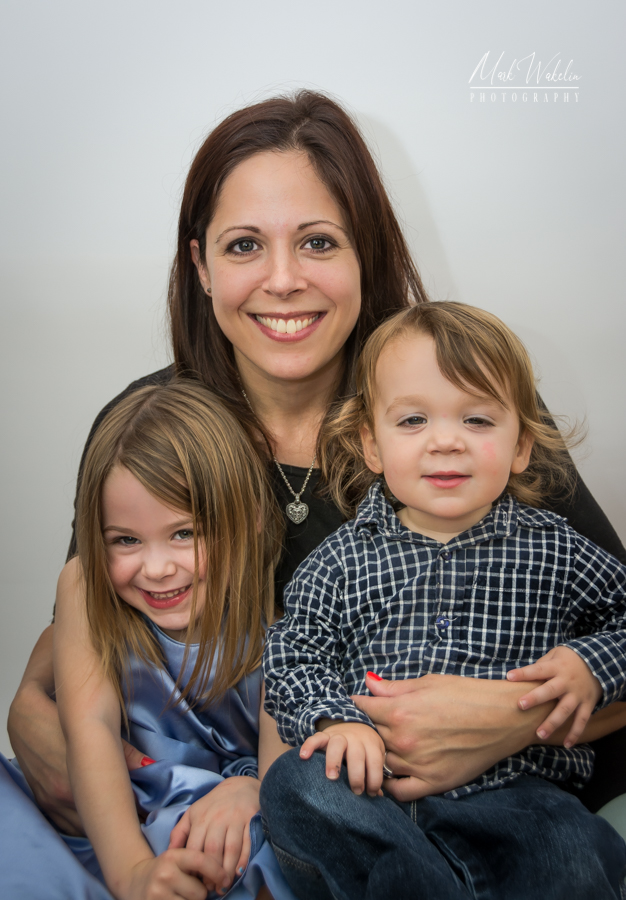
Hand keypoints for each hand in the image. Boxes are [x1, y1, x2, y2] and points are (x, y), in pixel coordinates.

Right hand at [122, 849, 226, 899]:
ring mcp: (158, 893)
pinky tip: (176, 899)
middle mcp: (165, 874)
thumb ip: (197, 862)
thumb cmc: (166, 870)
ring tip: (182, 895)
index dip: (218, 872)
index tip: (226, 880)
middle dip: (201, 893)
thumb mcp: (177, 858)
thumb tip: (224, 878)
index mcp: (173, 856)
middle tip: (192, 889)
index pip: (202, 862)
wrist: (136, 881)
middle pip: (200, 891)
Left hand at [169, 776, 260, 889]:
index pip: (194, 847)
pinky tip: (239, 872)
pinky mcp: (251, 819)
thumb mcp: (193, 813)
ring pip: (231, 848)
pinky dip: (244, 859)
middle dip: (211, 872)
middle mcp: (218, 818)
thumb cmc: (214, 804)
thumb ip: (179, 832)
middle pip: (213, 849)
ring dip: (227, 870)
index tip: (195, 881)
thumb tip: (168, 853)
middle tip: (211, 888)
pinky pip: (248, 842)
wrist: (240, 786)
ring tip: (223, 886)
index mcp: (201, 818)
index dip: (194, 867)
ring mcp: (235, 818)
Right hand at [299, 720, 384, 795]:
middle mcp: (355, 737)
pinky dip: (309, 746)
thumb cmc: (366, 749)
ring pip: (337, 744)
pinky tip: (303, 757)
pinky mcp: (324, 735)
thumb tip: (377, 797)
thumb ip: (374, 774)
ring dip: (334, 761)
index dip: (374, 779)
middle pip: (357, 754)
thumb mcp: (374, 756)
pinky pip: (315, 738)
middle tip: (356, 791)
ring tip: (331, 778)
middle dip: (357, 775)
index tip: (371, 793)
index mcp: (370, 743)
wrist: (355, 725)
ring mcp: (339, 735)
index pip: (374, 761)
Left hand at [352, 671, 553, 799]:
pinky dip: (391, 785)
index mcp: (400, 711)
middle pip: (371, 736)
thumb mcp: (428, 683)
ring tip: (385, 747)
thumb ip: (394, 688)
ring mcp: (418, 763)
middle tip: (373, 724)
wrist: (502, 717)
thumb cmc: (467, 695)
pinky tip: (393, 775)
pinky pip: (400, 791)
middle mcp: (404, 740)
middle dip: (370, 728)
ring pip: (383, 762)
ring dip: (381, 754)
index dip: (360, 705)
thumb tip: (368, 684)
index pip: (363, 709)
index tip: (361, 705)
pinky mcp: (433, 782)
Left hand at [506, 645, 602, 746]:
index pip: (538, 670)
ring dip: (552, 723)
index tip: (509, 677)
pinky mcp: (587, 704)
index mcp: (556, 667)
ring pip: (565, 710)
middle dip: (535, 698)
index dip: (524, 673)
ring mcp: (578, 694)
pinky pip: (582, 720)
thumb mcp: (555, 654)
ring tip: (539, 734)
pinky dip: (575, 733)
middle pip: (550, 691)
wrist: (598, 662)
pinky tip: (567, 745)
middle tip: (521, 705)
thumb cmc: (568, 660)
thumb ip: (541, 665)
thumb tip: (522, 675)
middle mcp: (567, 681)